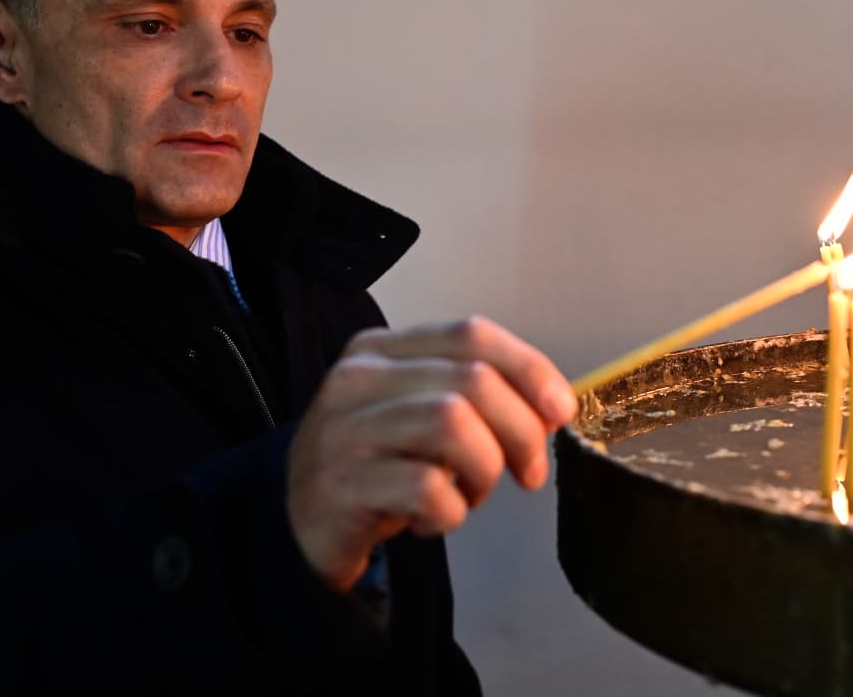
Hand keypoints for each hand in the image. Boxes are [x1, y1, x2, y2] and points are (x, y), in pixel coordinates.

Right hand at [285, 316, 576, 591]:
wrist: (292, 519)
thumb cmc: (372, 464)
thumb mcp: (416, 414)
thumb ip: (472, 398)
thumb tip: (549, 408)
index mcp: (382, 348)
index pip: (471, 333)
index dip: (529, 368)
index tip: (559, 409)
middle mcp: (360, 377)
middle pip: (472, 381)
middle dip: (520, 430)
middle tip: (529, 471)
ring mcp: (347, 427)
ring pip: (453, 424)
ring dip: (484, 469)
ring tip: (470, 493)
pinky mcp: (343, 482)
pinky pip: (427, 487)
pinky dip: (450, 511)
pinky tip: (432, 519)